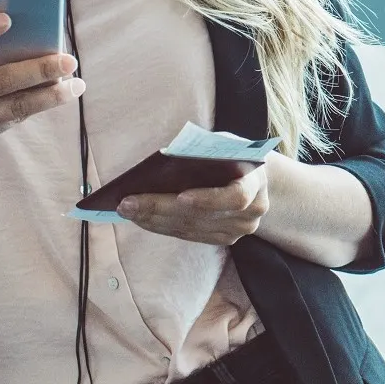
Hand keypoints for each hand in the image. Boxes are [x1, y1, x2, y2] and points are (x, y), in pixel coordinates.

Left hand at [115, 161, 268, 244]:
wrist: (257, 177)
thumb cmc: (233, 154)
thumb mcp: (224, 144)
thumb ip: (204, 152)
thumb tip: (165, 159)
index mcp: (255, 183)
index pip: (235, 197)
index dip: (208, 199)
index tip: (181, 197)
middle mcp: (251, 214)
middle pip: (201, 216)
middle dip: (160, 208)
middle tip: (128, 203)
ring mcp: (237, 231)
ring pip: (190, 229)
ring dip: (154, 220)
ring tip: (127, 209)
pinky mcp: (223, 239)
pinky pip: (188, 235)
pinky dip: (162, 226)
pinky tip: (141, 217)